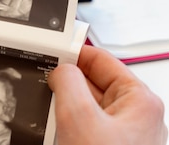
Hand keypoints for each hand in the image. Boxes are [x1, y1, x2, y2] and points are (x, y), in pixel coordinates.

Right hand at [48, 45, 166, 144]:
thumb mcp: (78, 116)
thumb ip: (67, 81)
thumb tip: (60, 71)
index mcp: (140, 100)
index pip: (101, 59)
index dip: (73, 52)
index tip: (52, 52)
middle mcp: (137, 116)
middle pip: (93, 82)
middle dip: (68, 83)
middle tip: (47, 86)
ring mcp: (125, 134)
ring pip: (88, 106)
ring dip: (68, 107)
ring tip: (56, 117)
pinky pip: (87, 126)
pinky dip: (71, 125)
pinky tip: (61, 133)